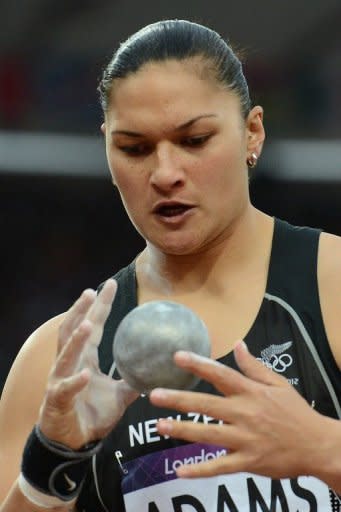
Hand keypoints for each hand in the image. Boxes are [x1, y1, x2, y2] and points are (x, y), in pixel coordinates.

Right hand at [38, 280, 137, 448]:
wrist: (73, 443)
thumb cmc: (93, 414)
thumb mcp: (120, 396)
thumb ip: (134, 381)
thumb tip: (158, 371)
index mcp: (85, 359)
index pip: (92, 326)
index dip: (99, 305)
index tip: (109, 285)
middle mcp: (70, 364)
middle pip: (72, 330)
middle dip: (81, 310)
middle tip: (91, 292)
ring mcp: (61, 380)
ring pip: (66, 354)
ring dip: (76, 339)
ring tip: (87, 323)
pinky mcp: (58, 400)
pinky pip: (66, 388)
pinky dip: (76, 381)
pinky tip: (87, 374)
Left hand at [150, 341, 328, 479]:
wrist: (317, 445)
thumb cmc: (296, 412)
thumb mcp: (279, 384)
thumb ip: (254, 366)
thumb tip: (238, 344)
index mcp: (251, 392)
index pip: (220, 374)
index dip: (198, 365)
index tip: (177, 356)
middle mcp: (244, 413)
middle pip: (206, 404)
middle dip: (179, 400)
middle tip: (154, 395)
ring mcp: (245, 438)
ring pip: (208, 434)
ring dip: (182, 430)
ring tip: (159, 426)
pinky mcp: (248, 461)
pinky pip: (220, 466)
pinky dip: (200, 470)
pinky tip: (180, 470)